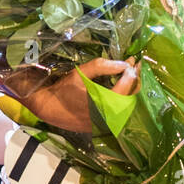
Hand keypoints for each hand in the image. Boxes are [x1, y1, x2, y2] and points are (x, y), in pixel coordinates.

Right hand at [22, 57, 139, 133]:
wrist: (49, 109)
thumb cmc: (63, 90)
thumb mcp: (80, 73)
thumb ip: (102, 67)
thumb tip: (123, 64)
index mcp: (105, 103)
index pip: (127, 85)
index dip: (132, 71)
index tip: (132, 59)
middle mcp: (110, 116)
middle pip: (131, 95)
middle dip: (134, 78)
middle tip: (135, 64)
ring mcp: (108, 122)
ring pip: (127, 103)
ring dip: (130, 87)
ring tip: (129, 73)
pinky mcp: (105, 124)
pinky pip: (120, 109)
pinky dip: (123, 96)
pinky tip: (121, 86)